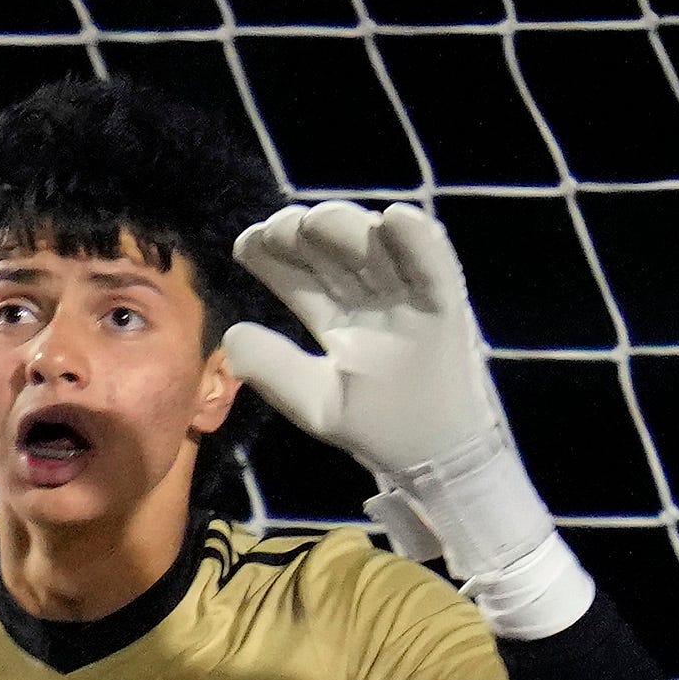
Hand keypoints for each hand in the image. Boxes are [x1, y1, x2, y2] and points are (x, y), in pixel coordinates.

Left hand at [220, 201, 577, 622]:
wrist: (435, 459)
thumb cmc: (377, 428)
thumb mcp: (315, 403)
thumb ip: (274, 370)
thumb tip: (232, 334)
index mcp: (337, 318)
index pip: (299, 276)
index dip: (272, 254)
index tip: (247, 246)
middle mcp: (370, 298)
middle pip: (333, 249)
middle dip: (303, 231)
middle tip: (281, 230)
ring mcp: (408, 295)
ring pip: (377, 243)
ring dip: (347, 226)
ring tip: (320, 224)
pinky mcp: (446, 302)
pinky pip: (434, 263)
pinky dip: (419, 241)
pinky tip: (396, 220)